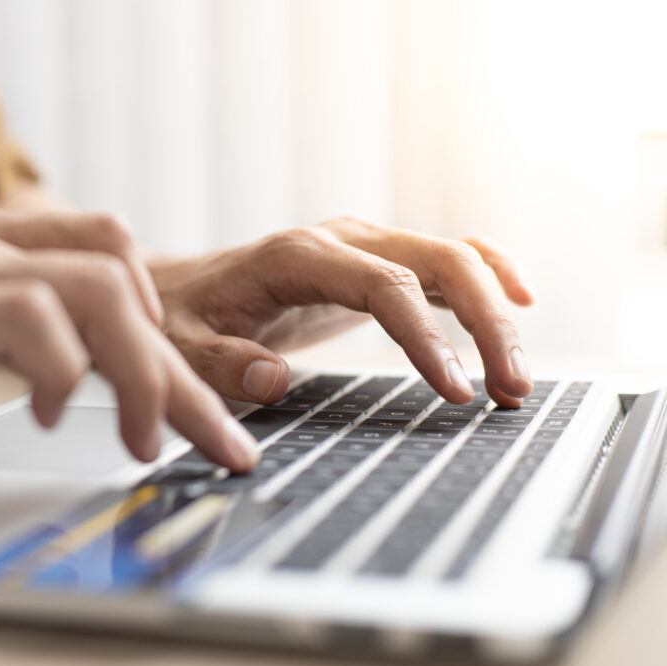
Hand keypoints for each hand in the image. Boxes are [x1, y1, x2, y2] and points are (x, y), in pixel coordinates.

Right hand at [0, 205, 256, 501]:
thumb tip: (67, 372)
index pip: (95, 248)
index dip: (157, 319)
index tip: (188, 394)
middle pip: (115, 264)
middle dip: (177, 360)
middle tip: (211, 435)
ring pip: (94, 284)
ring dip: (144, 372)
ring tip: (146, 440)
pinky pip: (30, 316)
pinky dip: (64, 373)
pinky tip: (50, 418)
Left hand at [152, 217, 533, 407]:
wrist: (180, 288)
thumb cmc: (180, 318)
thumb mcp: (179, 346)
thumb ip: (218, 362)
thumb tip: (273, 379)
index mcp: (297, 256)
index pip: (384, 286)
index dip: (426, 337)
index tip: (455, 390)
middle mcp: (340, 239)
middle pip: (438, 261)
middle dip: (486, 322)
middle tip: (512, 388)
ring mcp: (362, 245)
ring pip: (451, 258)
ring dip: (496, 310)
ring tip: (517, 377)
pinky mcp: (374, 262)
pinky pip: (442, 259)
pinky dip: (487, 275)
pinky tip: (521, 301)